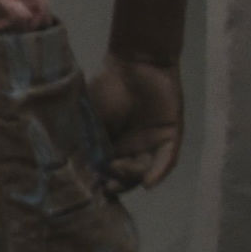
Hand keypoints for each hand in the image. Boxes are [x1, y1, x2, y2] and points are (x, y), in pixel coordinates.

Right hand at [89, 53, 183, 189]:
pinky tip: (148, 183)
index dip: (100, 179)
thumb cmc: (109, 87)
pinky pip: (167, 160)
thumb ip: (89, 140)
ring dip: (133, 176)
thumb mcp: (91, 117)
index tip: (90, 188)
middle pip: (128, 174)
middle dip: (118, 183)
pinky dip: (158, 173)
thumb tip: (78, 165)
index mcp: (113, 142)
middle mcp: (134, 147)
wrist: (136, 63)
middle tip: (107, 185)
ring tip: (119, 170)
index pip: (108, 169)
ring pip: (145, 169)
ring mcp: (153, 143)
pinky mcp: (172, 137)